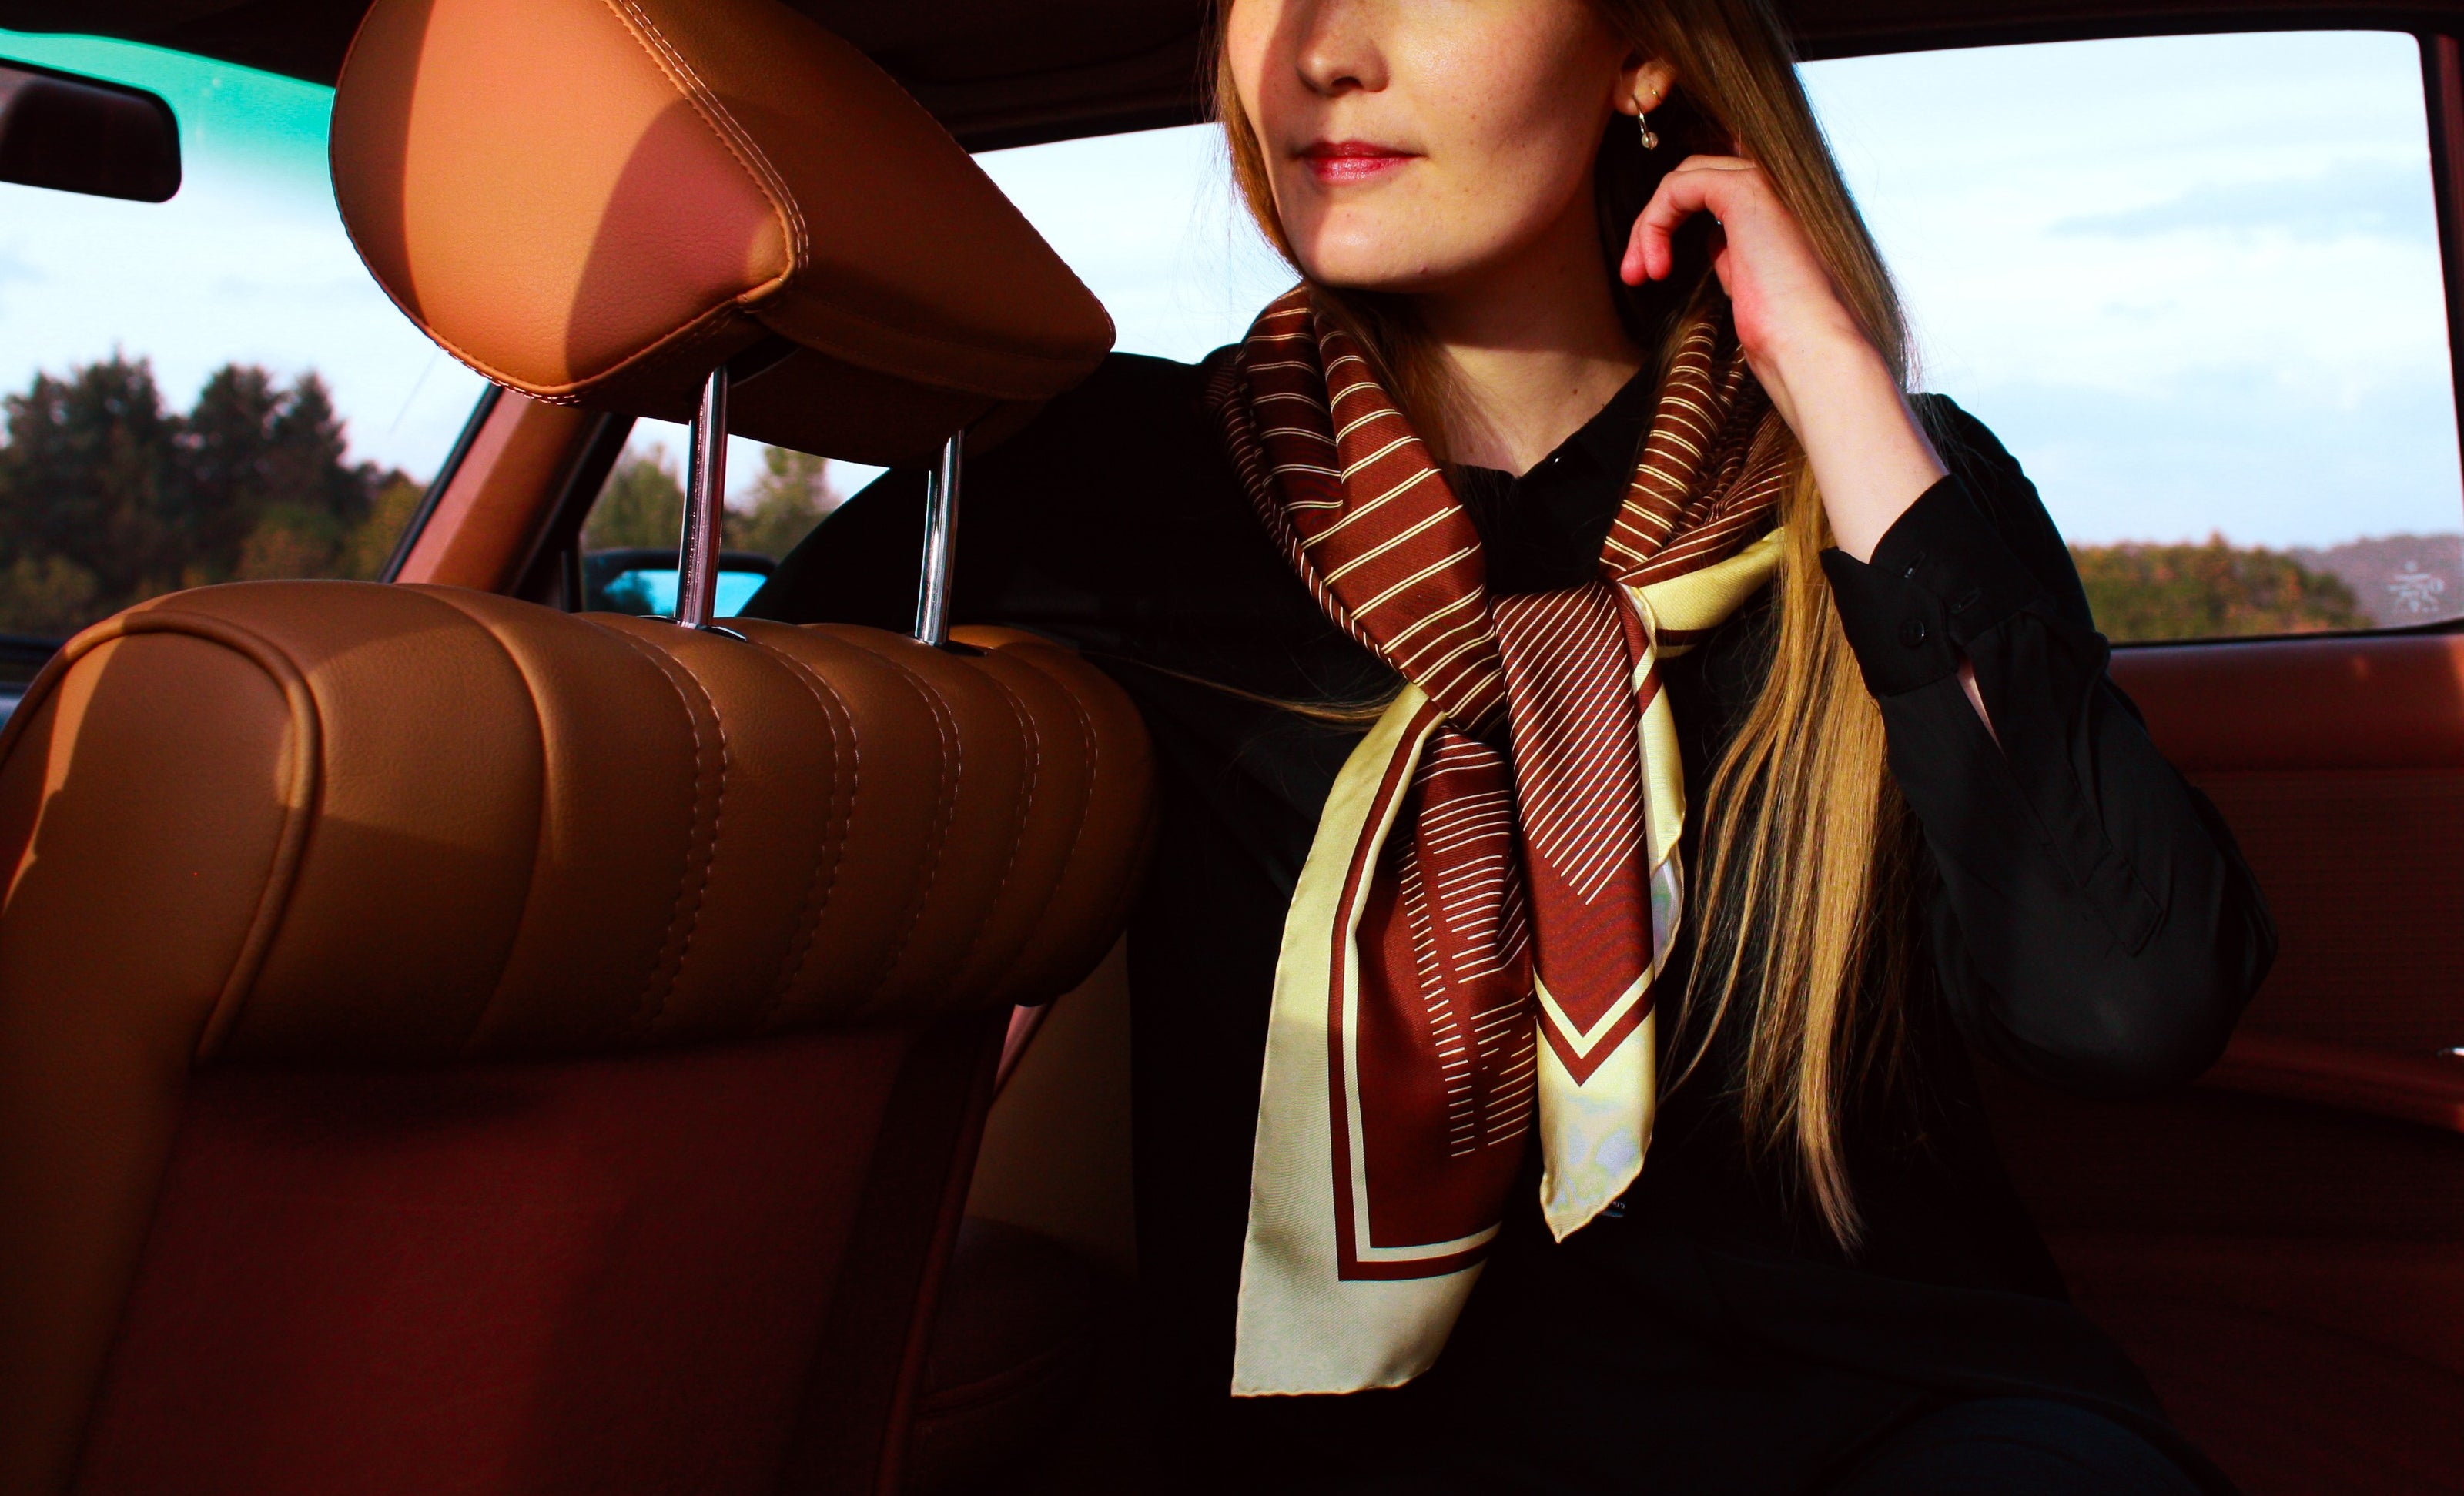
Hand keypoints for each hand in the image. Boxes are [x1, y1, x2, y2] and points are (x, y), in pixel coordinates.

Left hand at [1619, 155, 1944, 563]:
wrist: (1810, 347)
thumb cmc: (1785, 333)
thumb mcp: (1749, 286)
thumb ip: (1733, 255)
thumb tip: (1711, 240)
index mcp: (1779, 207)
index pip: (1716, 186)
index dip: (1676, 217)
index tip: (1653, 269)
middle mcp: (1775, 187)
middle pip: (1694, 178)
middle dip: (1652, 224)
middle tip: (1634, 275)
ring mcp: (1764, 183)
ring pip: (1683, 178)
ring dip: (1648, 225)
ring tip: (1638, 274)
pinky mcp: (1746, 191)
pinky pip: (1680, 185)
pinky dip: (1655, 219)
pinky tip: (1654, 262)